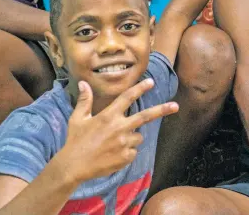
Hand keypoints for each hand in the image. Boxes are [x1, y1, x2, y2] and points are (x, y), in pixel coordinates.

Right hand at [59, 79, 178, 183]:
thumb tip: (83, 83)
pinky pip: (133, 151)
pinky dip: (127, 152)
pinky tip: (113, 154)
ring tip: (113, 144)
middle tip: (176, 106)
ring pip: (138, 136)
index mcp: (108, 116)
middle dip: (162, 110)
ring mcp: (124, 143)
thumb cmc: (75, 141)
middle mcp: (119, 127)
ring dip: (131, 138)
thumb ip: (84, 100)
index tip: (151, 82)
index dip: (140, 89)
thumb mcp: (77, 119)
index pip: (127, 98)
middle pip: (145, 116)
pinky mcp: (126, 157)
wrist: (73, 166)